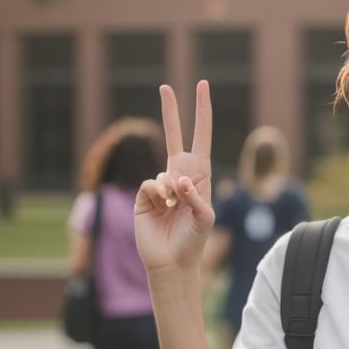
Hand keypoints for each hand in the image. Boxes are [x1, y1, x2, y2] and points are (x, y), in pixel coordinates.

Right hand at [135, 80, 214, 272]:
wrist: (171, 262)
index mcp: (199, 176)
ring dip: (172, 190)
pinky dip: (158, 195)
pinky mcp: (144, 196)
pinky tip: (161, 207)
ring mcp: (160, 185)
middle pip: (174, 137)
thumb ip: (195, 196)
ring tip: (174, 209)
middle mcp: (179, 176)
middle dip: (171, 112)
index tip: (202, 87)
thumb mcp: (205, 218)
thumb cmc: (193, 241)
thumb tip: (178, 178)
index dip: (201, 113)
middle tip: (165, 86)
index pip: (200, 138)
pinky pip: (151, 185)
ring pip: (164, 172)